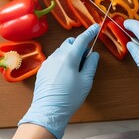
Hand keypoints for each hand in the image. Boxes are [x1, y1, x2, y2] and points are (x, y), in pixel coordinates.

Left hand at [18, 24, 99, 138]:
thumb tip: (93, 54)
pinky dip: (62, 61)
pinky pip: (55, 59)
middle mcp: (57, 56)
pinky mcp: (43, 70)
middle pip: (70, 43)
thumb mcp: (86, 81)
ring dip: (70, 54)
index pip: (81, 40)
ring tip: (76, 70)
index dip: (90, 33)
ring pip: (62, 51)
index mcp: (69, 57)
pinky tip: (65, 75)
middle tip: (85, 59)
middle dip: (79, 46)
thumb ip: (91, 65)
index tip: (95, 27)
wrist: (48, 111)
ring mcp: (48, 62)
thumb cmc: (69, 97)